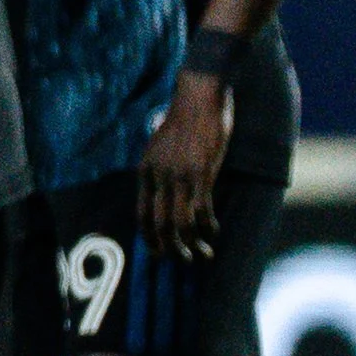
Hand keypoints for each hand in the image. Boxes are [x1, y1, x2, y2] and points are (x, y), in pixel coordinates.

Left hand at [137, 68, 231, 262]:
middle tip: (182, 261)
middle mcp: (158, 176)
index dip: (148, 237)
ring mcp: (179, 176)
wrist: (198, 94)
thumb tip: (160, 178)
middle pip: (159, 224)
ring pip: (181, 223)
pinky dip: (208, 227)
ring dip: (192, 244)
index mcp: (145, 170)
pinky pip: (202, 210)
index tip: (158, 252)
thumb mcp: (159, 142)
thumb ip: (158, 163)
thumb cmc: (184, 117)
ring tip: (203, 255)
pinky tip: (215, 233)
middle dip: (170, 248)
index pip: (140, 214)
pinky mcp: (202, 173)